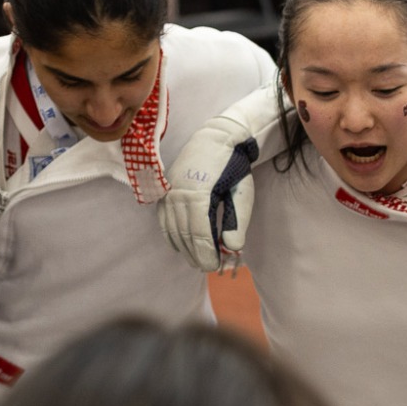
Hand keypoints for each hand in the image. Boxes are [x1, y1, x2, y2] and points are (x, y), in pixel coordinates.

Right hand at [159, 113, 262, 271]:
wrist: (215, 138)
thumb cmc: (234, 166)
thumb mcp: (242, 192)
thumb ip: (237, 221)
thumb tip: (232, 248)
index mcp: (198, 195)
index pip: (199, 235)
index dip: (207, 254)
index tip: (215, 267)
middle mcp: (178, 195)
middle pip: (185, 236)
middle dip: (197, 255)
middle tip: (210, 267)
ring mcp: (168, 193)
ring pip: (173, 230)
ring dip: (185, 248)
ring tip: (199, 260)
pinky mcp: (164, 191)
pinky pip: (164, 220)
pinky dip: (172, 236)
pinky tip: (182, 246)